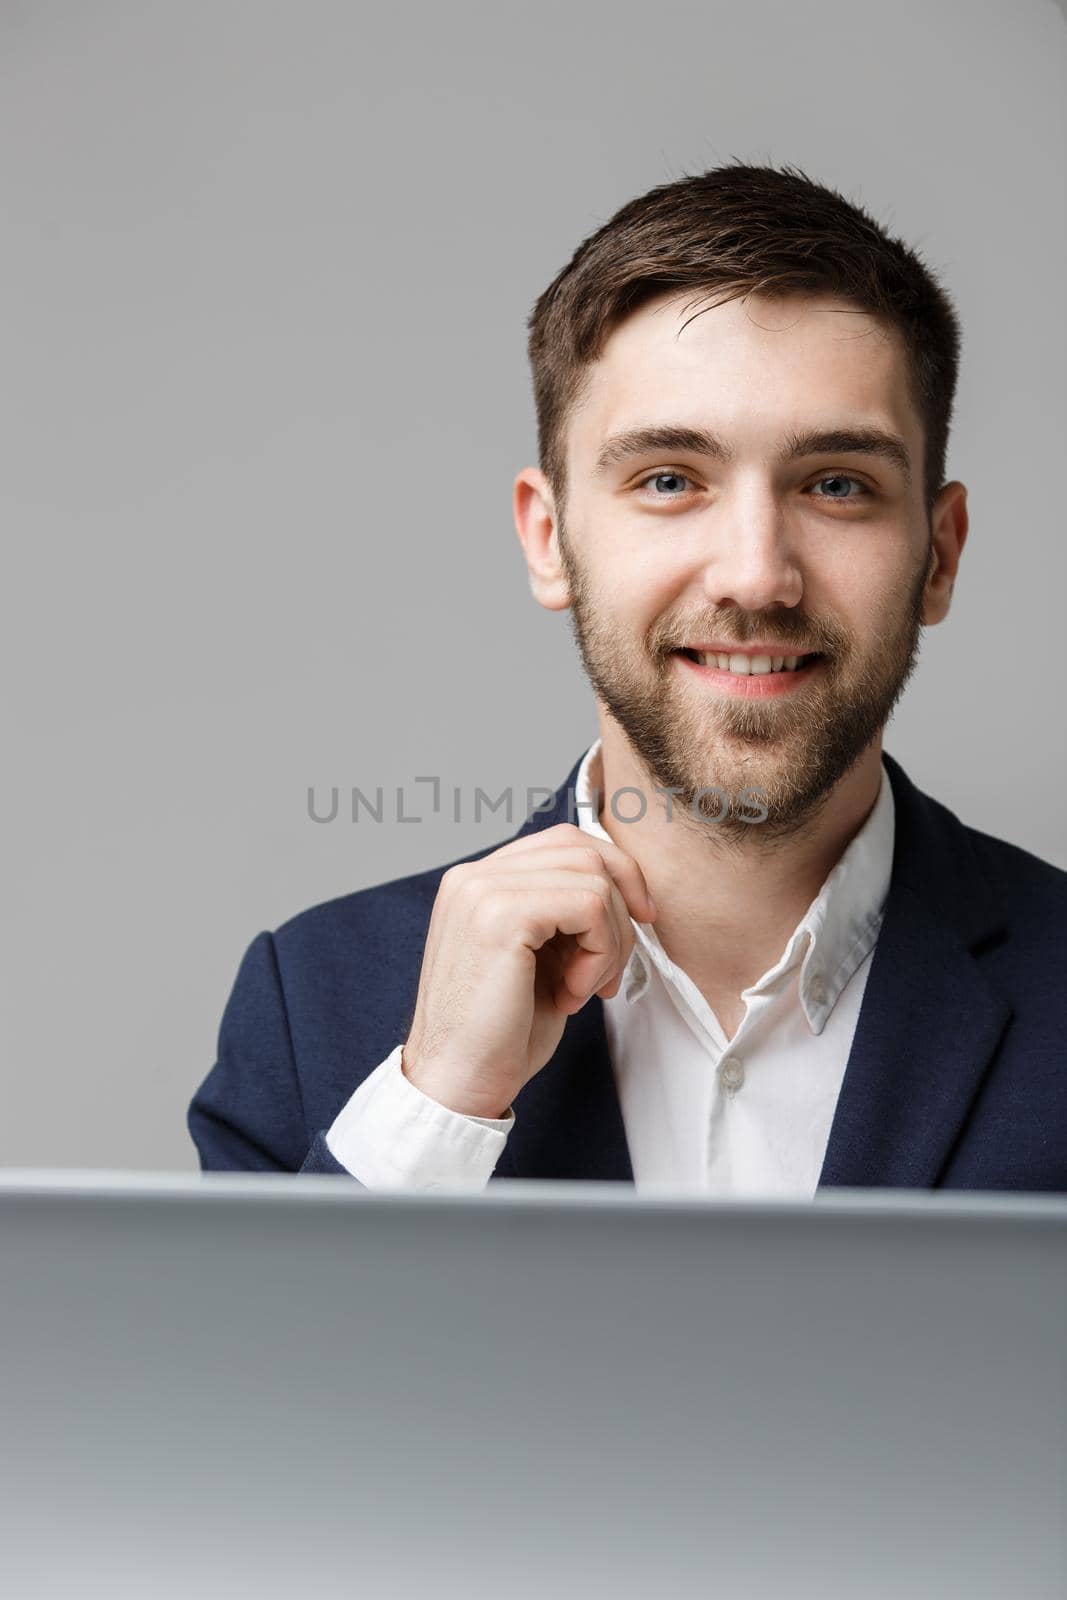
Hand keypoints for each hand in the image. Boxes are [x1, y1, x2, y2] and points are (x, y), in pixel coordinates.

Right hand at [400, 823, 656, 1117]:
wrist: (458, 1083)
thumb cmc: (499, 1035)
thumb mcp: (540, 960)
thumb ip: (565, 917)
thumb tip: (623, 893)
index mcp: (479, 883)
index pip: (563, 843)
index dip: (613, 876)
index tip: (638, 921)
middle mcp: (474, 876)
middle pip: (583, 849)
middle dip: (621, 906)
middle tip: (614, 967)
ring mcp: (483, 890)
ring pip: (593, 878)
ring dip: (610, 940)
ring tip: (585, 987)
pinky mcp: (501, 914)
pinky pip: (588, 906)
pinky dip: (599, 953)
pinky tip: (574, 992)